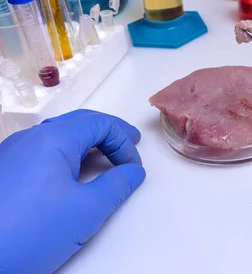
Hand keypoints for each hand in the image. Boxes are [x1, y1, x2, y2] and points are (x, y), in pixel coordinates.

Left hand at [0, 110, 145, 272]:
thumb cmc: (30, 233)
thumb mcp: (86, 211)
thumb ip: (117, 186)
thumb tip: (133, 171)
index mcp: (53, 140)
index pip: (100, 124)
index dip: (124, 142)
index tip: (134, 169)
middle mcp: (30, 138)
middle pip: (79, 122)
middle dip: (109, 132)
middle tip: (130, 144)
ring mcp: (11, 153)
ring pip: (58, 135)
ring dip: (86, 142)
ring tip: (104, 158)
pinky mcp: (2, 171)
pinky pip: (41, 151)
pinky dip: (66, 154)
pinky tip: (70, 174)